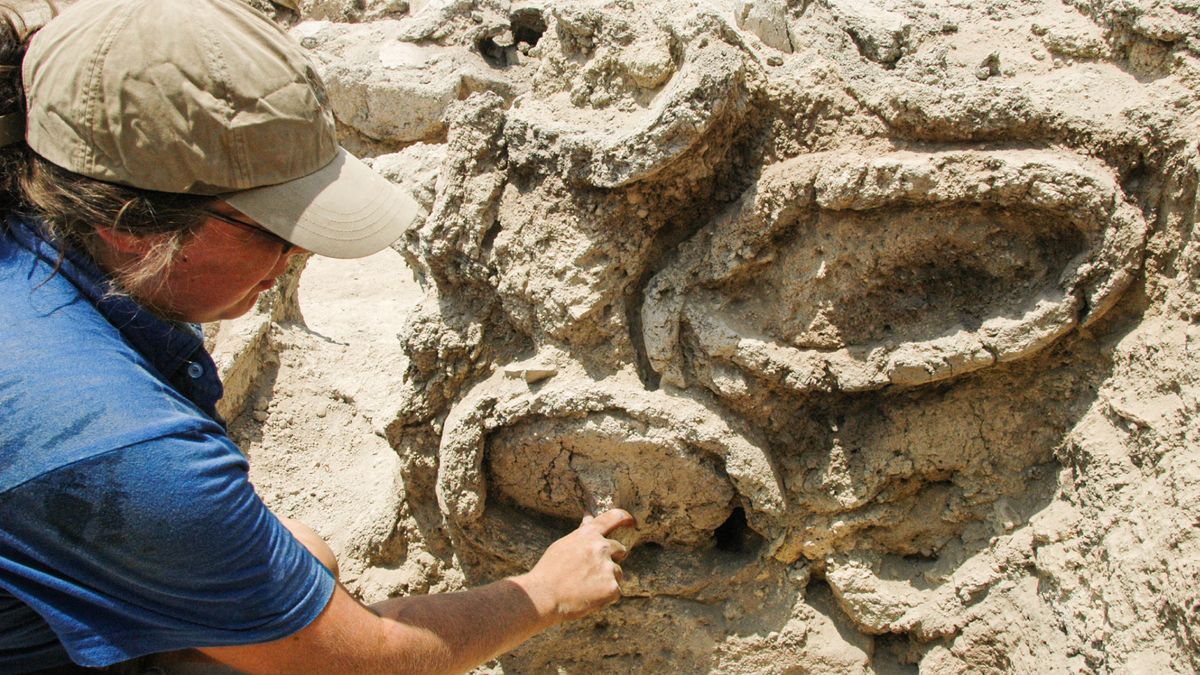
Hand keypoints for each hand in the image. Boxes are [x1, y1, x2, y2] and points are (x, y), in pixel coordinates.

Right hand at [513, 509, 635, 623]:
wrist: (543, 596)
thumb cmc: (549, 570)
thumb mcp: (564, 544)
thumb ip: (582, 533)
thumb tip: (588, 515)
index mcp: (589, 534)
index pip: (614, 518)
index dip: (625, 518)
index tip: (631, 522)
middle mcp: (602, 547)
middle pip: (620, 549)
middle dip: (611, 559)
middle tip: (593, 572)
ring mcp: (608, 568)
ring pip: (617, 572)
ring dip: (607, 579)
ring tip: (584, 587)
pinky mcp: (612, 588)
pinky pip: (615, 591)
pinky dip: (605, 596)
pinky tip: (588, 598)